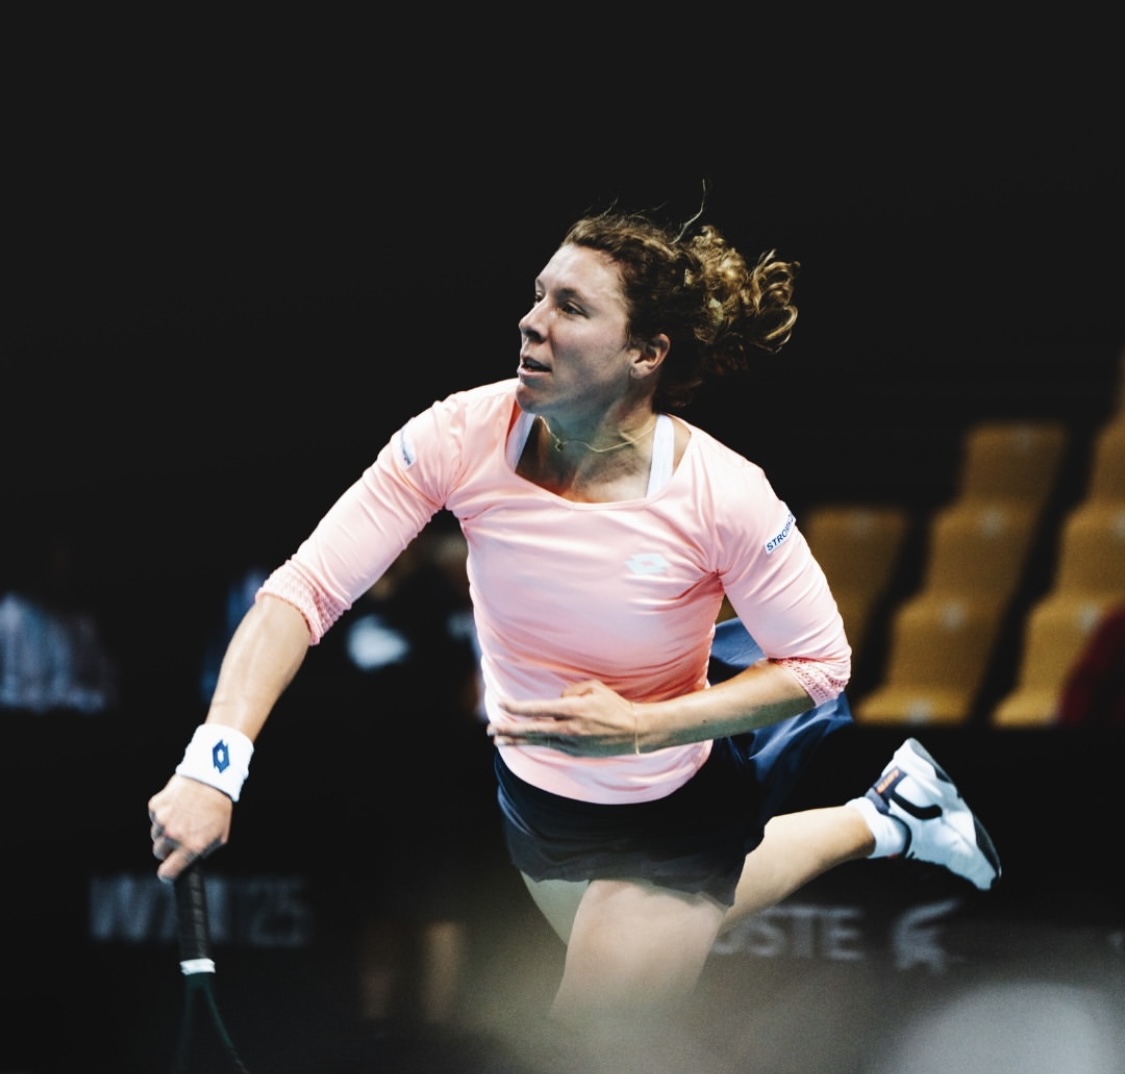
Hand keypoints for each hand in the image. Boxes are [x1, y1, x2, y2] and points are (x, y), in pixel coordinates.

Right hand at [148, 775, 231, 881]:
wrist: (211, 778)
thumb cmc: (218, 808)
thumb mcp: (220, 836)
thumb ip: (203, 852)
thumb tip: (190, 862)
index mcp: (191, 846)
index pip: (167, 873)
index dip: (168, 873)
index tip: (169, 870)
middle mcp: (173, 836)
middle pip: (159, 853)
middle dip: (168, 847)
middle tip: (182, 834)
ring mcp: (162, 821)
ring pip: (155, 835)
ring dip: (165, 829)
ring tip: (183, 815)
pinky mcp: (155, 806)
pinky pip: (154, 817)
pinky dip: (163, 813)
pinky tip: (178, 804)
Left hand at [488, 680, 642, 755]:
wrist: (635, 731)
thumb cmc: (614, 705)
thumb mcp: (593, 688)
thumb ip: (569, 692)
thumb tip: (555, 701)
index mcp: (572, 710)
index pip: (536, 709)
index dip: (516, 708)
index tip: (501, 704)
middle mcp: (569, 729)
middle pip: (531, 730)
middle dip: (508, 729)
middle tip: (490, 729)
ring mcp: (572, 744)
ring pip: (538, 741)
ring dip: (517, 740)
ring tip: (498, 740)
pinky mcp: (576, 753)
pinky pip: (551, 745)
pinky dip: (537, 742)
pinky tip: (524, 740)